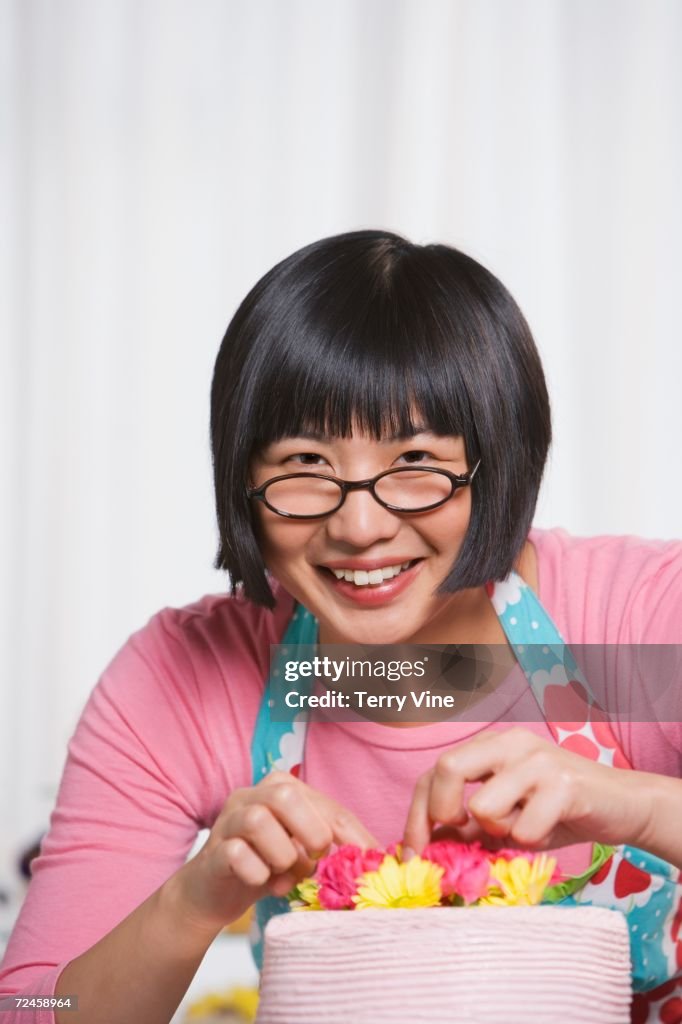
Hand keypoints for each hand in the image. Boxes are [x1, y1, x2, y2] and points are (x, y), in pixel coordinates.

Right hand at [173, 771, 377, 933]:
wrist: (211, 893)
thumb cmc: (266, 866)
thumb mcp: (302, 852)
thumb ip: (329, 845)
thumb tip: (373, 859)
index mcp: (281, 788)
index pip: (326, 805)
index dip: (352, 834)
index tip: (372, 861)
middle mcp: (251, 795)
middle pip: (285, 796)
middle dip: (309, 832)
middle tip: (314, 859)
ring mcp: (228, 821)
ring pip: (258, 821)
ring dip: (281, 855)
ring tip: (284, 874)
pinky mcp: (212, 851)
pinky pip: (237, 854)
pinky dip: (257, 874)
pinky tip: (262, 883)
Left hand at [403, 727, 653, 855]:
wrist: (624, 805)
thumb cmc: (559, 811)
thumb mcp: (507, 816)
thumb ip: (469, 824)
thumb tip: (426, 844)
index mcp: (491, 745)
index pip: (434, 771)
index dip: (416, 813)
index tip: (412, 853)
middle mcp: (511, 743)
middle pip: (447, 768)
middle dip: (443, 812)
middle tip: (463, 835)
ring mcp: (538, 760)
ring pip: (484, 806)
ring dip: (499, 832)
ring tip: (524, 827)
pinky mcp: (565, 783)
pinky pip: (524, 829)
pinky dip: (531, 842)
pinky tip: (550, 829)